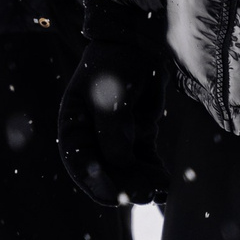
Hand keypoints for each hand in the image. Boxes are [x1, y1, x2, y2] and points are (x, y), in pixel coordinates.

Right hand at [57, 34, 167, 207]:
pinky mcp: (138, 135)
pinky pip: (145, 160)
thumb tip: (122, 166)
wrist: (140, 43)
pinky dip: (154, 172)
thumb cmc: (115, 64)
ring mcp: (116, 138)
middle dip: (126, 186)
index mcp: (73, 129)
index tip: (117, 196)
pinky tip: (166, 184)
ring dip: (143, 182)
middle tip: (145, 196)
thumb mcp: (109, 95)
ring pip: (128, 169)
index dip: (97, 183)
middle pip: (107, 171)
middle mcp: (92, 138)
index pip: (81, 164)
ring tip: (161, 191)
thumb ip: (112, 131)